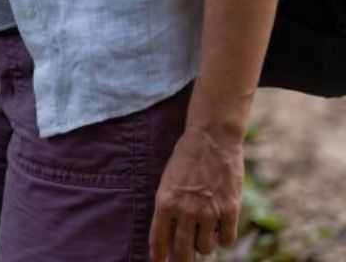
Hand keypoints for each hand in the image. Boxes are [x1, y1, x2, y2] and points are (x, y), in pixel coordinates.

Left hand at [149, 127, 242, 260]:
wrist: (211, 139)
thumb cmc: (186, 159)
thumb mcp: (168, 180)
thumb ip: (169, 207)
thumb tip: (169, 234)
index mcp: (165, 201)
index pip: (158, 238)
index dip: (159, 256)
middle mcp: (185, 210)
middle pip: (183, 251)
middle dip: (182, 260)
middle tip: (184, 260)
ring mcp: (208, 212)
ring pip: (205, 248)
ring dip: (204, 243)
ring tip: (204, 229)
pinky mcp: (229, 211)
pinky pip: (227, 240)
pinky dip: (223, 237)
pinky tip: (220, 227)